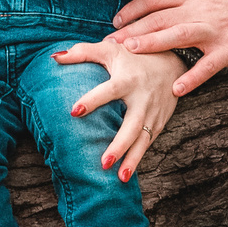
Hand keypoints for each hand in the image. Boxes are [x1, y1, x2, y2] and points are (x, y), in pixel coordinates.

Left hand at [51, 39, 182, 179]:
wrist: (174, 59)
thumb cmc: (134, 54)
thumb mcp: (111, 48)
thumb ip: (83, 52)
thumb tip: (54, 57)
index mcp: (127, 79)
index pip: (108, 91)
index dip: (92, 100)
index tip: (74, 111)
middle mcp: (142, 98)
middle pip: (132, 125)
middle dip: (119, 145)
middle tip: (104, 162)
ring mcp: (153, 113)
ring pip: (144, 140)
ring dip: (133, 159)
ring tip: (121, 178)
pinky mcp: (160, 122)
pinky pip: (149, 143)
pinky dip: (139, 158)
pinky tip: (126, 174)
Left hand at [108, 0, 227, 95]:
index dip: (133, 8)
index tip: (117, 21)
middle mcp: (201, 8)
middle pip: (159, 17)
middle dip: (132, 29)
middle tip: (111, 42)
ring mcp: (214, 30)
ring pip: (177, 35)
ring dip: (152, 44)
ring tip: (131, 52)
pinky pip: (208, 66)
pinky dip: (193, 78)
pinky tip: (176, 89)